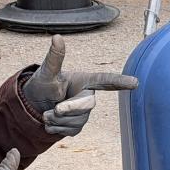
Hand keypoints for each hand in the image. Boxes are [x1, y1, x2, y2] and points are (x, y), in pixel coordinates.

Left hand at [23, 34, 137, 135]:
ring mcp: (83, 114)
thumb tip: (57, 37)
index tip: (135, 82)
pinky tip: (49, 121)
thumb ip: (54, 58)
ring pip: (76, 122)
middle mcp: (87, 97)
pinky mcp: (77, 127)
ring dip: (57, 120)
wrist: (34, 106)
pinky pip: (69, 131)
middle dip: (69, 109)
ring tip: (46, 112)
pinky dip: (55, 128)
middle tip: (53, 109)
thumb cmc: (42, 85)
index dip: (120, 81)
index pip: (105, 81)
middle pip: (87, 105)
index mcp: (84, 81)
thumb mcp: (46, 72)